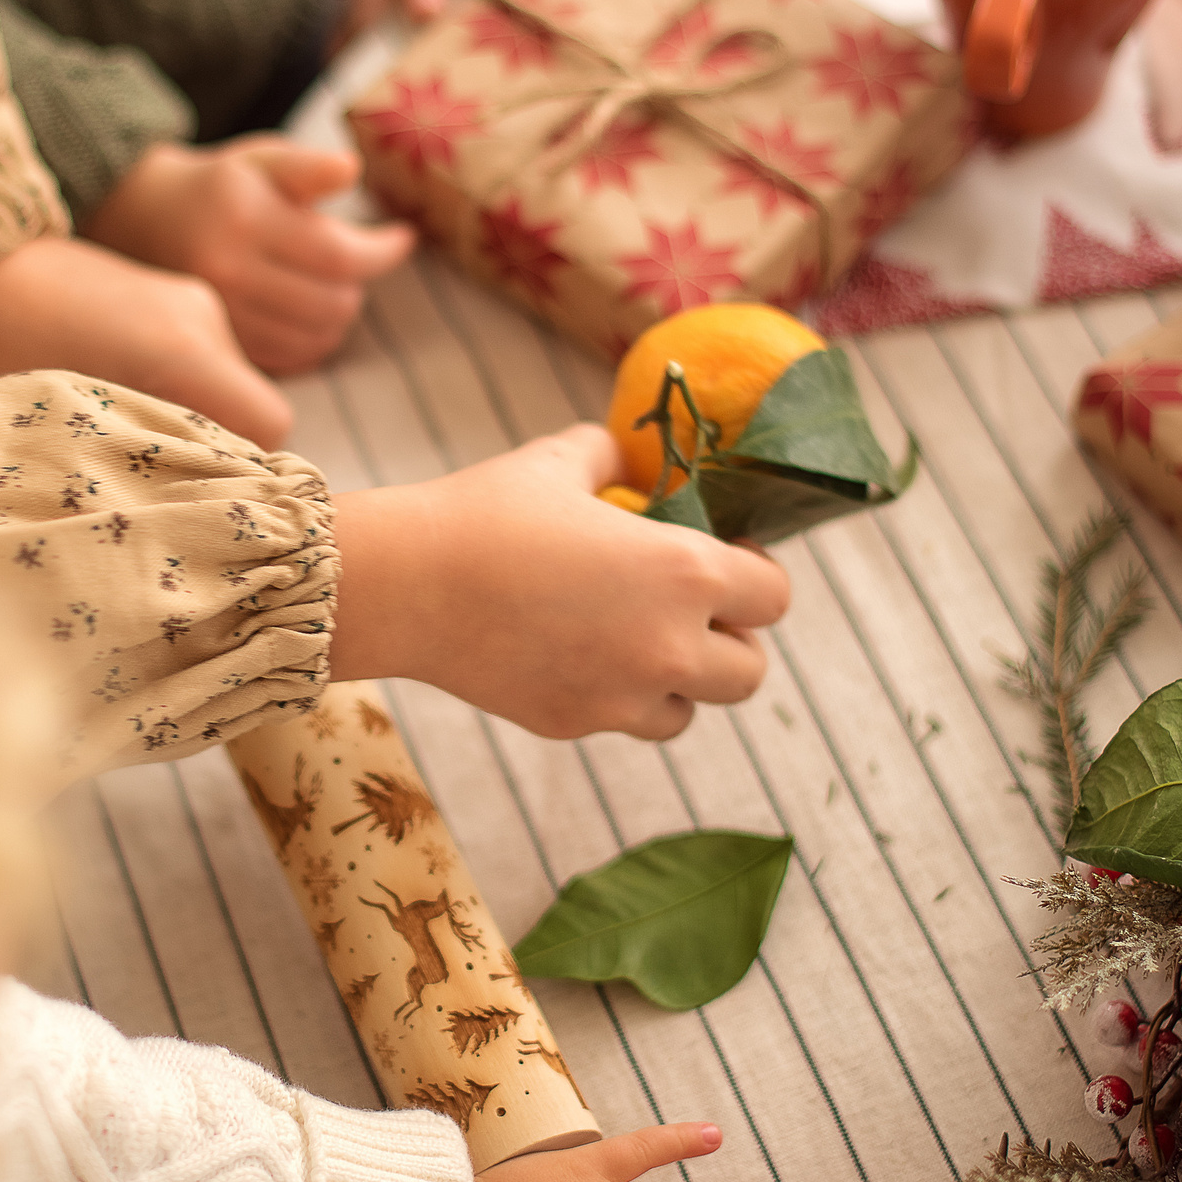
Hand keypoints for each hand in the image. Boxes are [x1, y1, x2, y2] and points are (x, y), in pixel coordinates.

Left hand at [0, 236, 292, 448]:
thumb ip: (150, 450)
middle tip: (154, 457)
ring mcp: (192, 301)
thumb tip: (192, 485)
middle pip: (252, 401)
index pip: (273, 422)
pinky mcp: (174, 292)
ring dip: (194, 407)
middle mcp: (204, 320)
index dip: (246, 460)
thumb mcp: (78, 418)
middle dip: (218, 437)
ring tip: (128, 416)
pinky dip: (179, 379)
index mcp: (187, 350)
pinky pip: (203, 352)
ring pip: (225, 378)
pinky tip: (121, 378)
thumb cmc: (8, 343)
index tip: (194, 477)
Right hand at [84, 137, 414, 375]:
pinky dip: (313, 341)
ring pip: (316, 336)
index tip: (403, 238)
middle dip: (358, 284)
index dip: (381, 251)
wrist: (141, 220)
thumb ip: (306, 167)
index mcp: (244, 218)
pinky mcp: (219, 344)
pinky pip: (291, 359)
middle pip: (332, 302)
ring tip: (332, 286)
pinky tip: (309, 315)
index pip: (337, 253)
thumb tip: (350, 169)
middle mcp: (228, 270)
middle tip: (354, 262)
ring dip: (339, 315)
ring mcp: (221, 313)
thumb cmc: (219, 184)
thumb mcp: (260, 159)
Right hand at [328, 425, 789, 738]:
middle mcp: (669, 644)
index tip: (726, 558)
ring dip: (679, 679)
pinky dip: (619, 698)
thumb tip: (624, 460)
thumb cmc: (486, 512)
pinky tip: (580, 657)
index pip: (774, 595)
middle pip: (750, 670)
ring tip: (636, 641)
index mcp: (685, 571)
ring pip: (692, 710)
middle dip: (730, 640)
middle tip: (690, 610)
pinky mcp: (576, 723)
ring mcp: (623, 696)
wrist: (408, 584)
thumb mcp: (560, 461)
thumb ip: (610, 458)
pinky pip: (624, 721)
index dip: (756, 574)